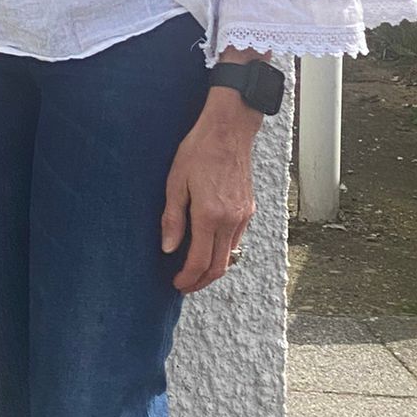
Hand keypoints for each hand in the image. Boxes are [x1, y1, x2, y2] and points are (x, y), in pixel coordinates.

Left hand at [160, 90, 258, 292]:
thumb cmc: (198, 151)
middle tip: (184, 285)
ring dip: (213, 268)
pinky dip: (223, 251)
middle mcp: (230, 220)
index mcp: (209, 215)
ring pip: (230, 255)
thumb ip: (172, 219)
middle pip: (219, 267)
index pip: (200, 261)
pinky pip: (237, 240)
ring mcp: (242, 216)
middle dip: (201, 281)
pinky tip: (209, 246)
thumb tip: (168, 249)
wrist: (228, 131)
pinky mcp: (248, 209)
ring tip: (195, 270)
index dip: (188, 278)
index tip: (176, 284)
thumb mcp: (175, 182)